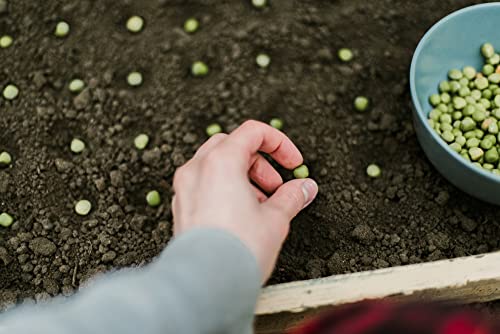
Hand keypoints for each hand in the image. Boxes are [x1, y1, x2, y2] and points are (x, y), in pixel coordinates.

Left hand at [171, 120, 317, 280]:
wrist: (204, 286)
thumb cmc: (237, 250)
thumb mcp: (275, 219)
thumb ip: (292, 196)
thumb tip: (305, 188)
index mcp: (221, 162)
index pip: (253, 132)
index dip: (280, 144)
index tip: (293, 164)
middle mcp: (197, 169)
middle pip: (233, 146)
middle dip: (260, 162)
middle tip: (276, 187)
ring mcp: (185, 188)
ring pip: (216, 165)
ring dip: (244, 176)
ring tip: (261, 205)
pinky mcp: (182, 207)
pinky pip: (205, 184)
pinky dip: (225, 188)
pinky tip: (241, 215)